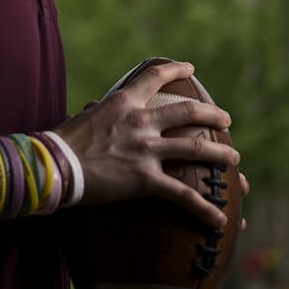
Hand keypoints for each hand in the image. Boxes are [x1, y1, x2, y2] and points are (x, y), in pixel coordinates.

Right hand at [52, 59, 239, 229]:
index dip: (175, 70)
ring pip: (196, 149)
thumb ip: (94, 112)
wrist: (54, 166)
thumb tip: (90, 107)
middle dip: (212, 115)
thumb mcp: (81, 118)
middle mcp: (140, 121)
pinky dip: (205, 208)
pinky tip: (219, 220)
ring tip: (234, 159)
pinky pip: (183, 195)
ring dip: (221, 154)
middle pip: (188, 112)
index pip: (153, 77)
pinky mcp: (146, 180)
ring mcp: (146, 150)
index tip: (189, 68)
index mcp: (123, 103)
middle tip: (225, 121)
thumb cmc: (60, 143)